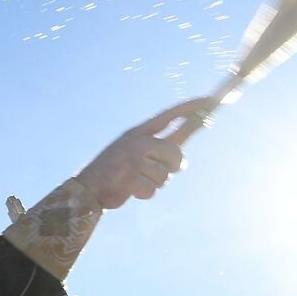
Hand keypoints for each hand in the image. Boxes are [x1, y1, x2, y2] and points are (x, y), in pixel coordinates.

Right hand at [76, 99, 210, 209]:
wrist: (86, 189)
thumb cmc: (115, 171)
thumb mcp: (136, 153)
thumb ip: (160, 152)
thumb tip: (183, 158)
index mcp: (138, 132)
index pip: (169, 116)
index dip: (190, 108)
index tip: (210, 101)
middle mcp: (136, 142)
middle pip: (177, 154)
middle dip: (172, 167)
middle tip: (156, 171)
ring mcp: (132, 159)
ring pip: (165, 176)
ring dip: (154, 184)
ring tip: (134, 181)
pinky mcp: (129, 178)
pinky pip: (152, 190)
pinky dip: (144, 194)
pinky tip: (129, 190)